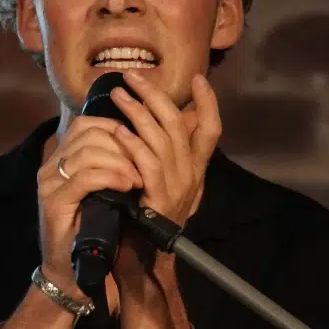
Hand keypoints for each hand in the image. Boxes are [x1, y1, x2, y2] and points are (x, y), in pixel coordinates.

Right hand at [36, 115, 140, 299]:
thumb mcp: (102, 192)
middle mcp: (50, 166)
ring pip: (89, 151)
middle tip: (143, 165)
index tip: (140, 147)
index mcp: (61, 159)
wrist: (70, 270)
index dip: (116, 128)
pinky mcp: (54, 202)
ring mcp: (49, 183)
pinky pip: (86, 177)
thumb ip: (109, 166)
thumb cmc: (91, 231)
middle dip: (123, 145)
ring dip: (121, 162)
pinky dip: (112, 178)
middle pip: (89, 133)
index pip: (87, 124)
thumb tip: (139, 142)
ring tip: (138, 179)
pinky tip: (127, 187)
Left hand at [107, 69, 220, 240]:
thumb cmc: (155, 209)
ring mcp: (176, 185)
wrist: (149, 252)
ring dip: (137, 112)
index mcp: (197, 167)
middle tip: (133, 76)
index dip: (208, 103)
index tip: (198, 79)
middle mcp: (191, 173)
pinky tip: (117, 131)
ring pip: (160, 138)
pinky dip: (132, 144)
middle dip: (155, 95)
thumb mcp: (172, 178)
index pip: (211, 129)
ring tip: (118, 94)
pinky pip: (146, 163)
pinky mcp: (158, 196)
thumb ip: (174, 151)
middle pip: (177, 124)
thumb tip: (176, 117)